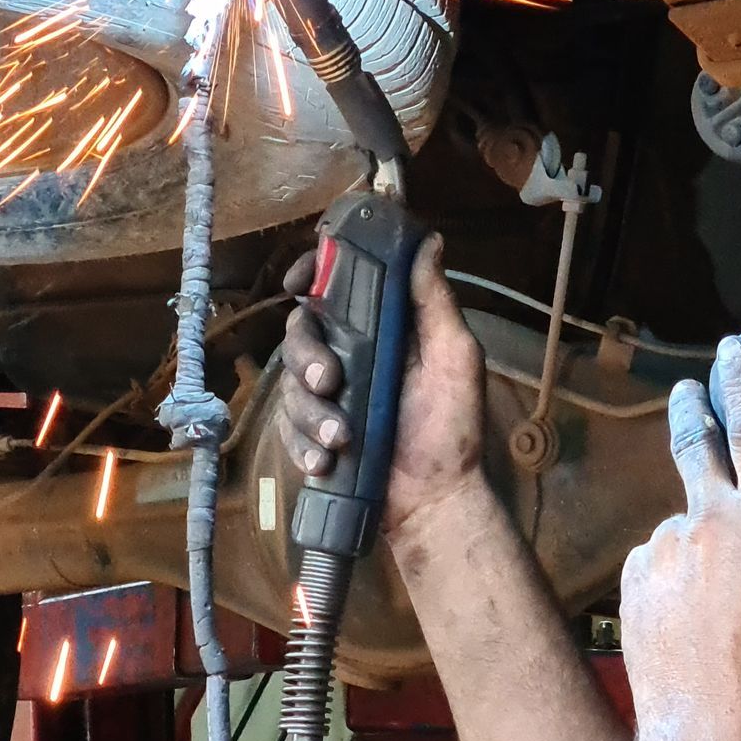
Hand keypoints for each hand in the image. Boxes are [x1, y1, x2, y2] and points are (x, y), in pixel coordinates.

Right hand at [277, 234, 487, 535]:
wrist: (434, 500)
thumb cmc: (452, 428)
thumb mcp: (454, 357)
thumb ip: (435, 301)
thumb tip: (428, 240)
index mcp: (379, 328)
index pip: (335, 286)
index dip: (311, 273)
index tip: (300, 282)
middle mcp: (348, 354)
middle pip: (300, 331)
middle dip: (307, 356)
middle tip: (329, 382)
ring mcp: (326, 395)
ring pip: (288, 381)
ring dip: (310, 410)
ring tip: (341, 438)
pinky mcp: (311, 433)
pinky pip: (286, 426)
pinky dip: (303, 443)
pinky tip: (325, 461)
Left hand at [618, 339, 740, 740]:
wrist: (705, 716)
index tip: (732, 350)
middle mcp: (710, 517)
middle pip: (695, 444)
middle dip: (691, 408)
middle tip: (686, 388)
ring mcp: (666, 542)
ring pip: (682, 531)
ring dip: (694, 555)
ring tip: (709, 612)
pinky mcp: (635, 572)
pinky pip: (657, 565)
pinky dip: (670, 584)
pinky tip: (683, 623)